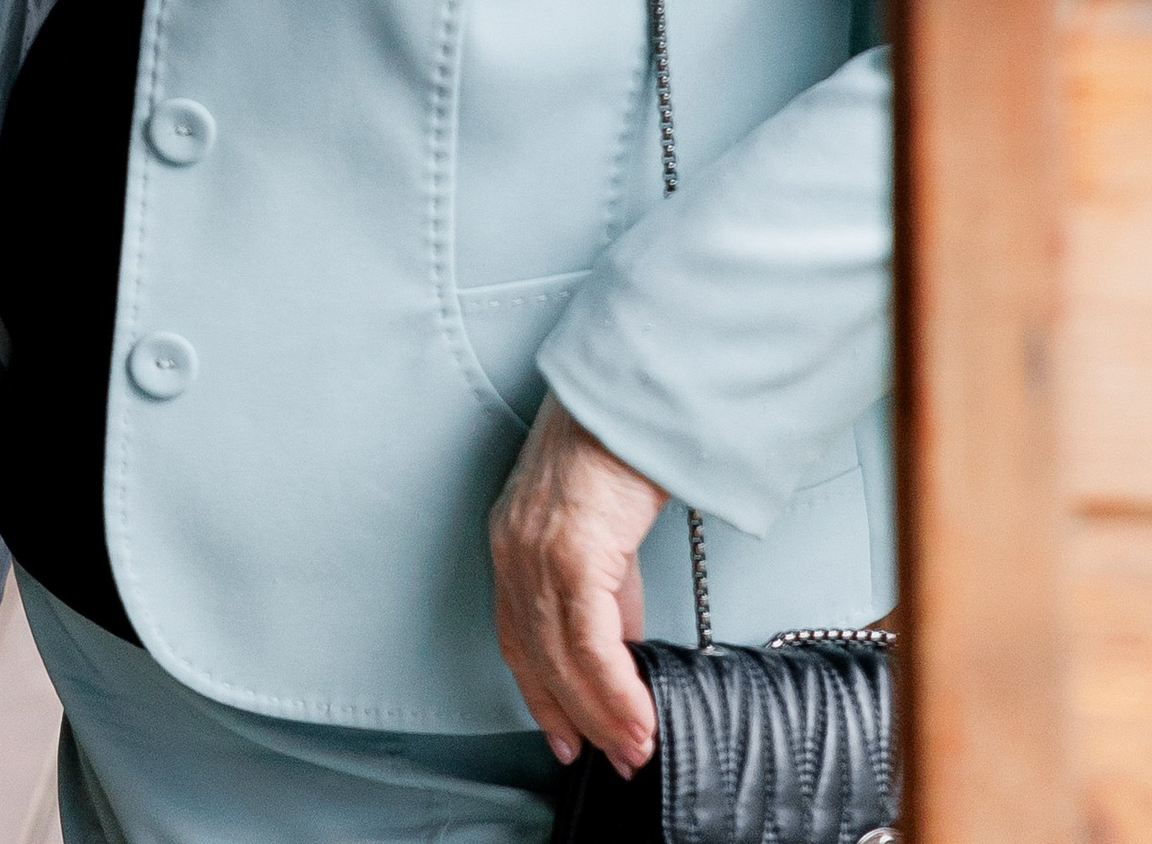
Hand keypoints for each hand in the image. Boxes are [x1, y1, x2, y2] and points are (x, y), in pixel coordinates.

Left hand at [489, 394, 670, 774]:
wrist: (631, 393)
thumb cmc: (617, 442)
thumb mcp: (602, 527)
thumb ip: (605, 588)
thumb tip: (621, 650)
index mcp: (512, 537)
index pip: (514, 636)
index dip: (540, 693)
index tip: (563, 736)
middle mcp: (514, 547)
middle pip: (537, 657)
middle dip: (577, 717)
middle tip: (613, 757)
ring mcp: (537, 551)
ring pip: (562, 659)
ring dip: (603, 716)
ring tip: (635, 749)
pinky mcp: (572, 553)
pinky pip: (592, 645)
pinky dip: (617, 691)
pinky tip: (639, 716)